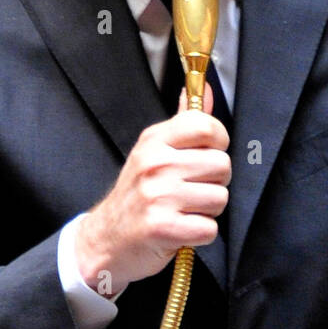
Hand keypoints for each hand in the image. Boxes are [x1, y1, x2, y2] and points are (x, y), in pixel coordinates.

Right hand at [75, 82, 229, 295]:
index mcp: (155, 140)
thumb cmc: (136, 195)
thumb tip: (205, 90)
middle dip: (214, 182)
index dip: (218, 143)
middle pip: (221, 165)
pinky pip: (209, 228)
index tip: (207, 154)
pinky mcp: (162, 227)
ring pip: (220, 198)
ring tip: (184, 210)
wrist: (105, 239)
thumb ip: (184, 122)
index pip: (206, 126)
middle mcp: (155, 164)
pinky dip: (200, 234)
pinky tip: (181, 229)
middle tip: (191, 190)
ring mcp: (157, 196)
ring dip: (208, 210)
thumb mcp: (153, 151)